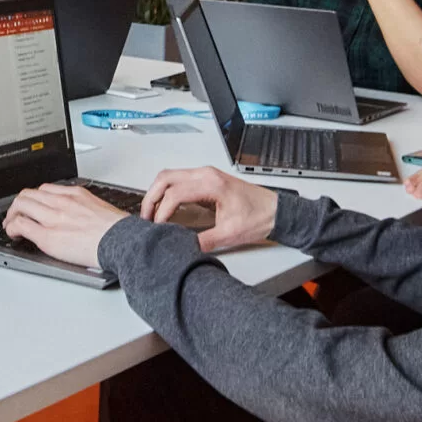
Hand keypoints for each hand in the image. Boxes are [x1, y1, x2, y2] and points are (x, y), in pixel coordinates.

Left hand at [3, 183, 132, 268]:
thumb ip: (83, 207)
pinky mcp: (48, 235)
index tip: (32, 206)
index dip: (33, 198)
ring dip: (11, 215)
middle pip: (28, 194)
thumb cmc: (117, 231)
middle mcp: (62, 201)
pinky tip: (13, 234)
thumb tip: (76, 215)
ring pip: (20, 205)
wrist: (123, 242)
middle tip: (15, 215)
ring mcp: (53, 217)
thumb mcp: (99, 208)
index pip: (44, 189)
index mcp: (75, 194)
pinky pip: (20, 225)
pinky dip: (12, 228)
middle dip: (18, 205)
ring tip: (11, 225)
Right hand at [140, 165, 277, 251]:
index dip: (161, 212)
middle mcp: (205, 174)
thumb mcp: (230, 234)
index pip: (174, 194)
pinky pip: (179, 179)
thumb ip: (203, 241)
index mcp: (211, 184)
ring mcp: (205, 174)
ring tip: (151, 213)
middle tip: (145, 218)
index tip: (157, 228)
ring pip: (170, 176)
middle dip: (151, 198)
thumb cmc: (258, 217)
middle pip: (165, 178)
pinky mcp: (206, 179)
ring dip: (157, 192)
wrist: (275, 210)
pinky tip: (165, 207)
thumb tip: (182, 246)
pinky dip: (167, 191)